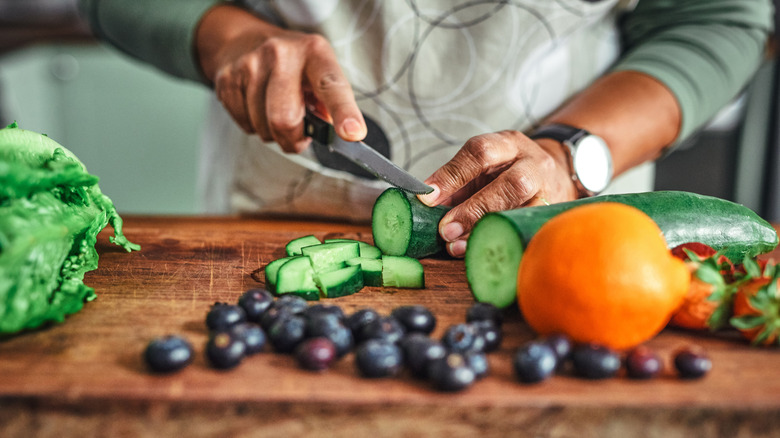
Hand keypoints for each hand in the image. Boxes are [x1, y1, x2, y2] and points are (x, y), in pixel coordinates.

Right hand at [196, 5, 365, 151]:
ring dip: (273, 133)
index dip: (343, 112)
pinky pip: (245, 125)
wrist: (244, 40)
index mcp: (314, 52)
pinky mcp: (227, 79)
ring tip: (276, 111)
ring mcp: (250, 65)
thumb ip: (330, 103)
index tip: (352, 134)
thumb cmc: (293, 66)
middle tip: (299, 136)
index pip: (331, 86)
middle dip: (294, 139)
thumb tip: (334, 134)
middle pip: (285, 120)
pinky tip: (257, 107)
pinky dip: (254, 126)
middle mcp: (281, 54)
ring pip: (263, 128)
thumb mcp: (319, 71)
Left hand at [417, 130, 577, 256]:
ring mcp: (548, 191)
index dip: (452, 175)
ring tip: (458, 246)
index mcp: (509, 145)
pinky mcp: (552, 216)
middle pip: (510, 183)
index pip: (480, 152)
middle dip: (474, 209)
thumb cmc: (508, 172)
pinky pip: (526, 231)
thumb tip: (426, 205)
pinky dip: (501, 242)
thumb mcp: (484, 167)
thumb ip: (456, 184)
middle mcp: (533, 164)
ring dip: (486, 230)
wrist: (556, 174)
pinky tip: (481, 252)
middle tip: (446, 229)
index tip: (428, 198)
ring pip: (523, 209)